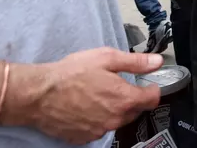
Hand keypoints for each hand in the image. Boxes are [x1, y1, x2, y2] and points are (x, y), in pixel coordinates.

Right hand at [4, 49, 162, 144]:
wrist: (39, 94)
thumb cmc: (70, 74)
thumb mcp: (106, 58)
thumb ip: (136, 62)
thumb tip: (156, 62)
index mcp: (124, 98)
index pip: (152, 99)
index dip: (152, 89)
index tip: (148, 85)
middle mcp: (115, 118)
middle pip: (135, 110)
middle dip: (131, 99)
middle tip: (116, 86)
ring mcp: (99, 130)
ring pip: (117, 120)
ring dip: (114, 110)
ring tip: (98, 95)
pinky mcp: (85, 137)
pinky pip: (99, 128)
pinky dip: (97, 119)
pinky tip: (86, 107)